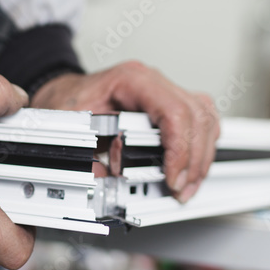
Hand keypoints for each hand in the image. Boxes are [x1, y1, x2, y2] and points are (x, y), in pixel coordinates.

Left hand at [31, 61, 219, 202]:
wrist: (64, 92)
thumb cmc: (68, 101)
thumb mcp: (67, 127)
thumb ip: (83, 155)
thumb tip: (102, 179)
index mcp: (131, 80)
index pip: (173, 111)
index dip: (179, 149)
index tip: (171, 178)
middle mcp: (153, 82)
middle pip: (196, 116)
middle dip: (193, 160)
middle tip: (180, 189)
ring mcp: (164, 91)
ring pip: (205, 118)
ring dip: (201, 156)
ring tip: (187, 185)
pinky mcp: (168, 104)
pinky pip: (201, 120)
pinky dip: (201, 146)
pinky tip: (193, 168)